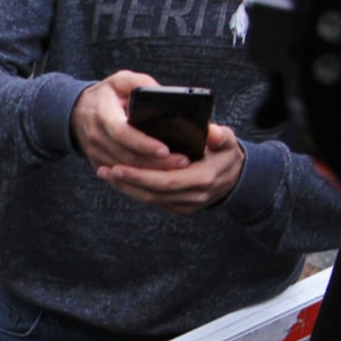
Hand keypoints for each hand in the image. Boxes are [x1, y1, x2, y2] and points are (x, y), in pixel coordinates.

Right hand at [70, 72, 185, 173]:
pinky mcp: (98, 164)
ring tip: (178, 170)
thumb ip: (140, 82)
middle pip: (127, 156)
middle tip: (183, 162)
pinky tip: (161, 178)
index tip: (165, 149)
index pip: (122, 133)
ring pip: (125, 170)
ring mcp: (95, 153)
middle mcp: (96, 136)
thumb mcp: (120, 80)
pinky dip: (140, 179)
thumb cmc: (105, 95)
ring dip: (151, 173)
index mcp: (102, 113)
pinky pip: (120, 177)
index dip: (143, 143)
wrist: (75, 112)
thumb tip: (164, 94)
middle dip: (156, 163)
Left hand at [96, 121, 244, 214]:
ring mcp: (185, 205)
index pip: (166, 181)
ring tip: (105, 173)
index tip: (119, 166)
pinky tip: (119, 179)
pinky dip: (134, 190)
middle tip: (105, 170)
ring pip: (150, 199)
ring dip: (126, 188)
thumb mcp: (228, 141)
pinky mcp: (178, 208)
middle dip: (127, 182)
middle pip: (152, 193)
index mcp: (203, 179)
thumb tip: (211, 133)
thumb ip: (220, 136)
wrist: (235, 177)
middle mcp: (193, 196)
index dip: (141, 176)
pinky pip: (152, 200)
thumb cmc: (226, 153)